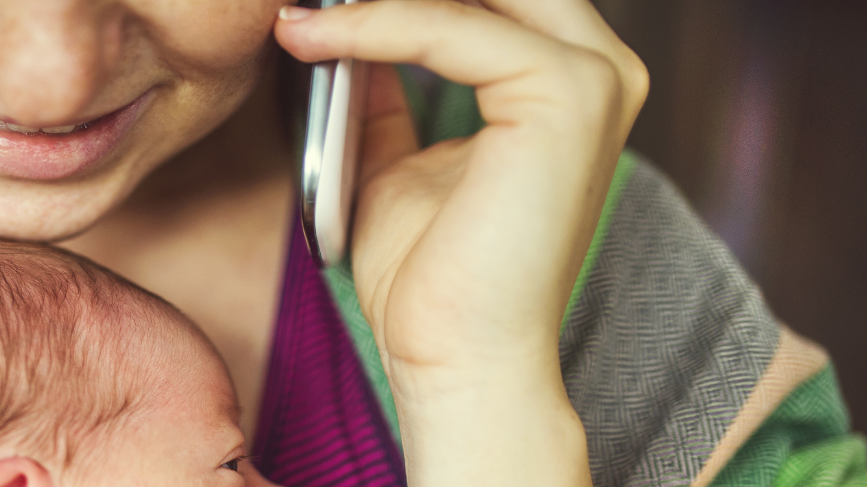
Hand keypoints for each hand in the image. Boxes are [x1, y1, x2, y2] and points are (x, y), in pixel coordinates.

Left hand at [276, 1, 647, 485]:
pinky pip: (446, 29)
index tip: (314, 1)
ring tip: (297, 10)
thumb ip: (387, 87)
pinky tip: (306, 38)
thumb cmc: (430, 277)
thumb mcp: (396, 159)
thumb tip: (348, 27)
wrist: (455, 358)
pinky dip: (368, 26)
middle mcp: (600, 66)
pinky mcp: (566, 96)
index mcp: (567, 76)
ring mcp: (593, 78)